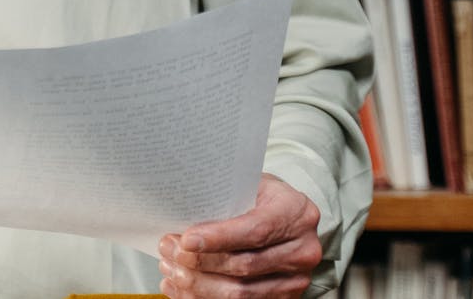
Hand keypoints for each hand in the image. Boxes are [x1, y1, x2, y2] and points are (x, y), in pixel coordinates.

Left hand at [157, 175, 321, 298]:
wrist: (287, 216)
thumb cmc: (262, 196)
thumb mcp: (249, 184)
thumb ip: (225, 197)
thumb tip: (181, 213)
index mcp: (296, 212)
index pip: (255, 230)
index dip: (219, 238)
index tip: (187, 239)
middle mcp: (303, 248)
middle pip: (245, 265)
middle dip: (200, 262)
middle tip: (169, 250)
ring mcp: (296, 278)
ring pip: (241, 293)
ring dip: (198, 285)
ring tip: (171, 270)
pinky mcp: (285, 298)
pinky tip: (182, 290)